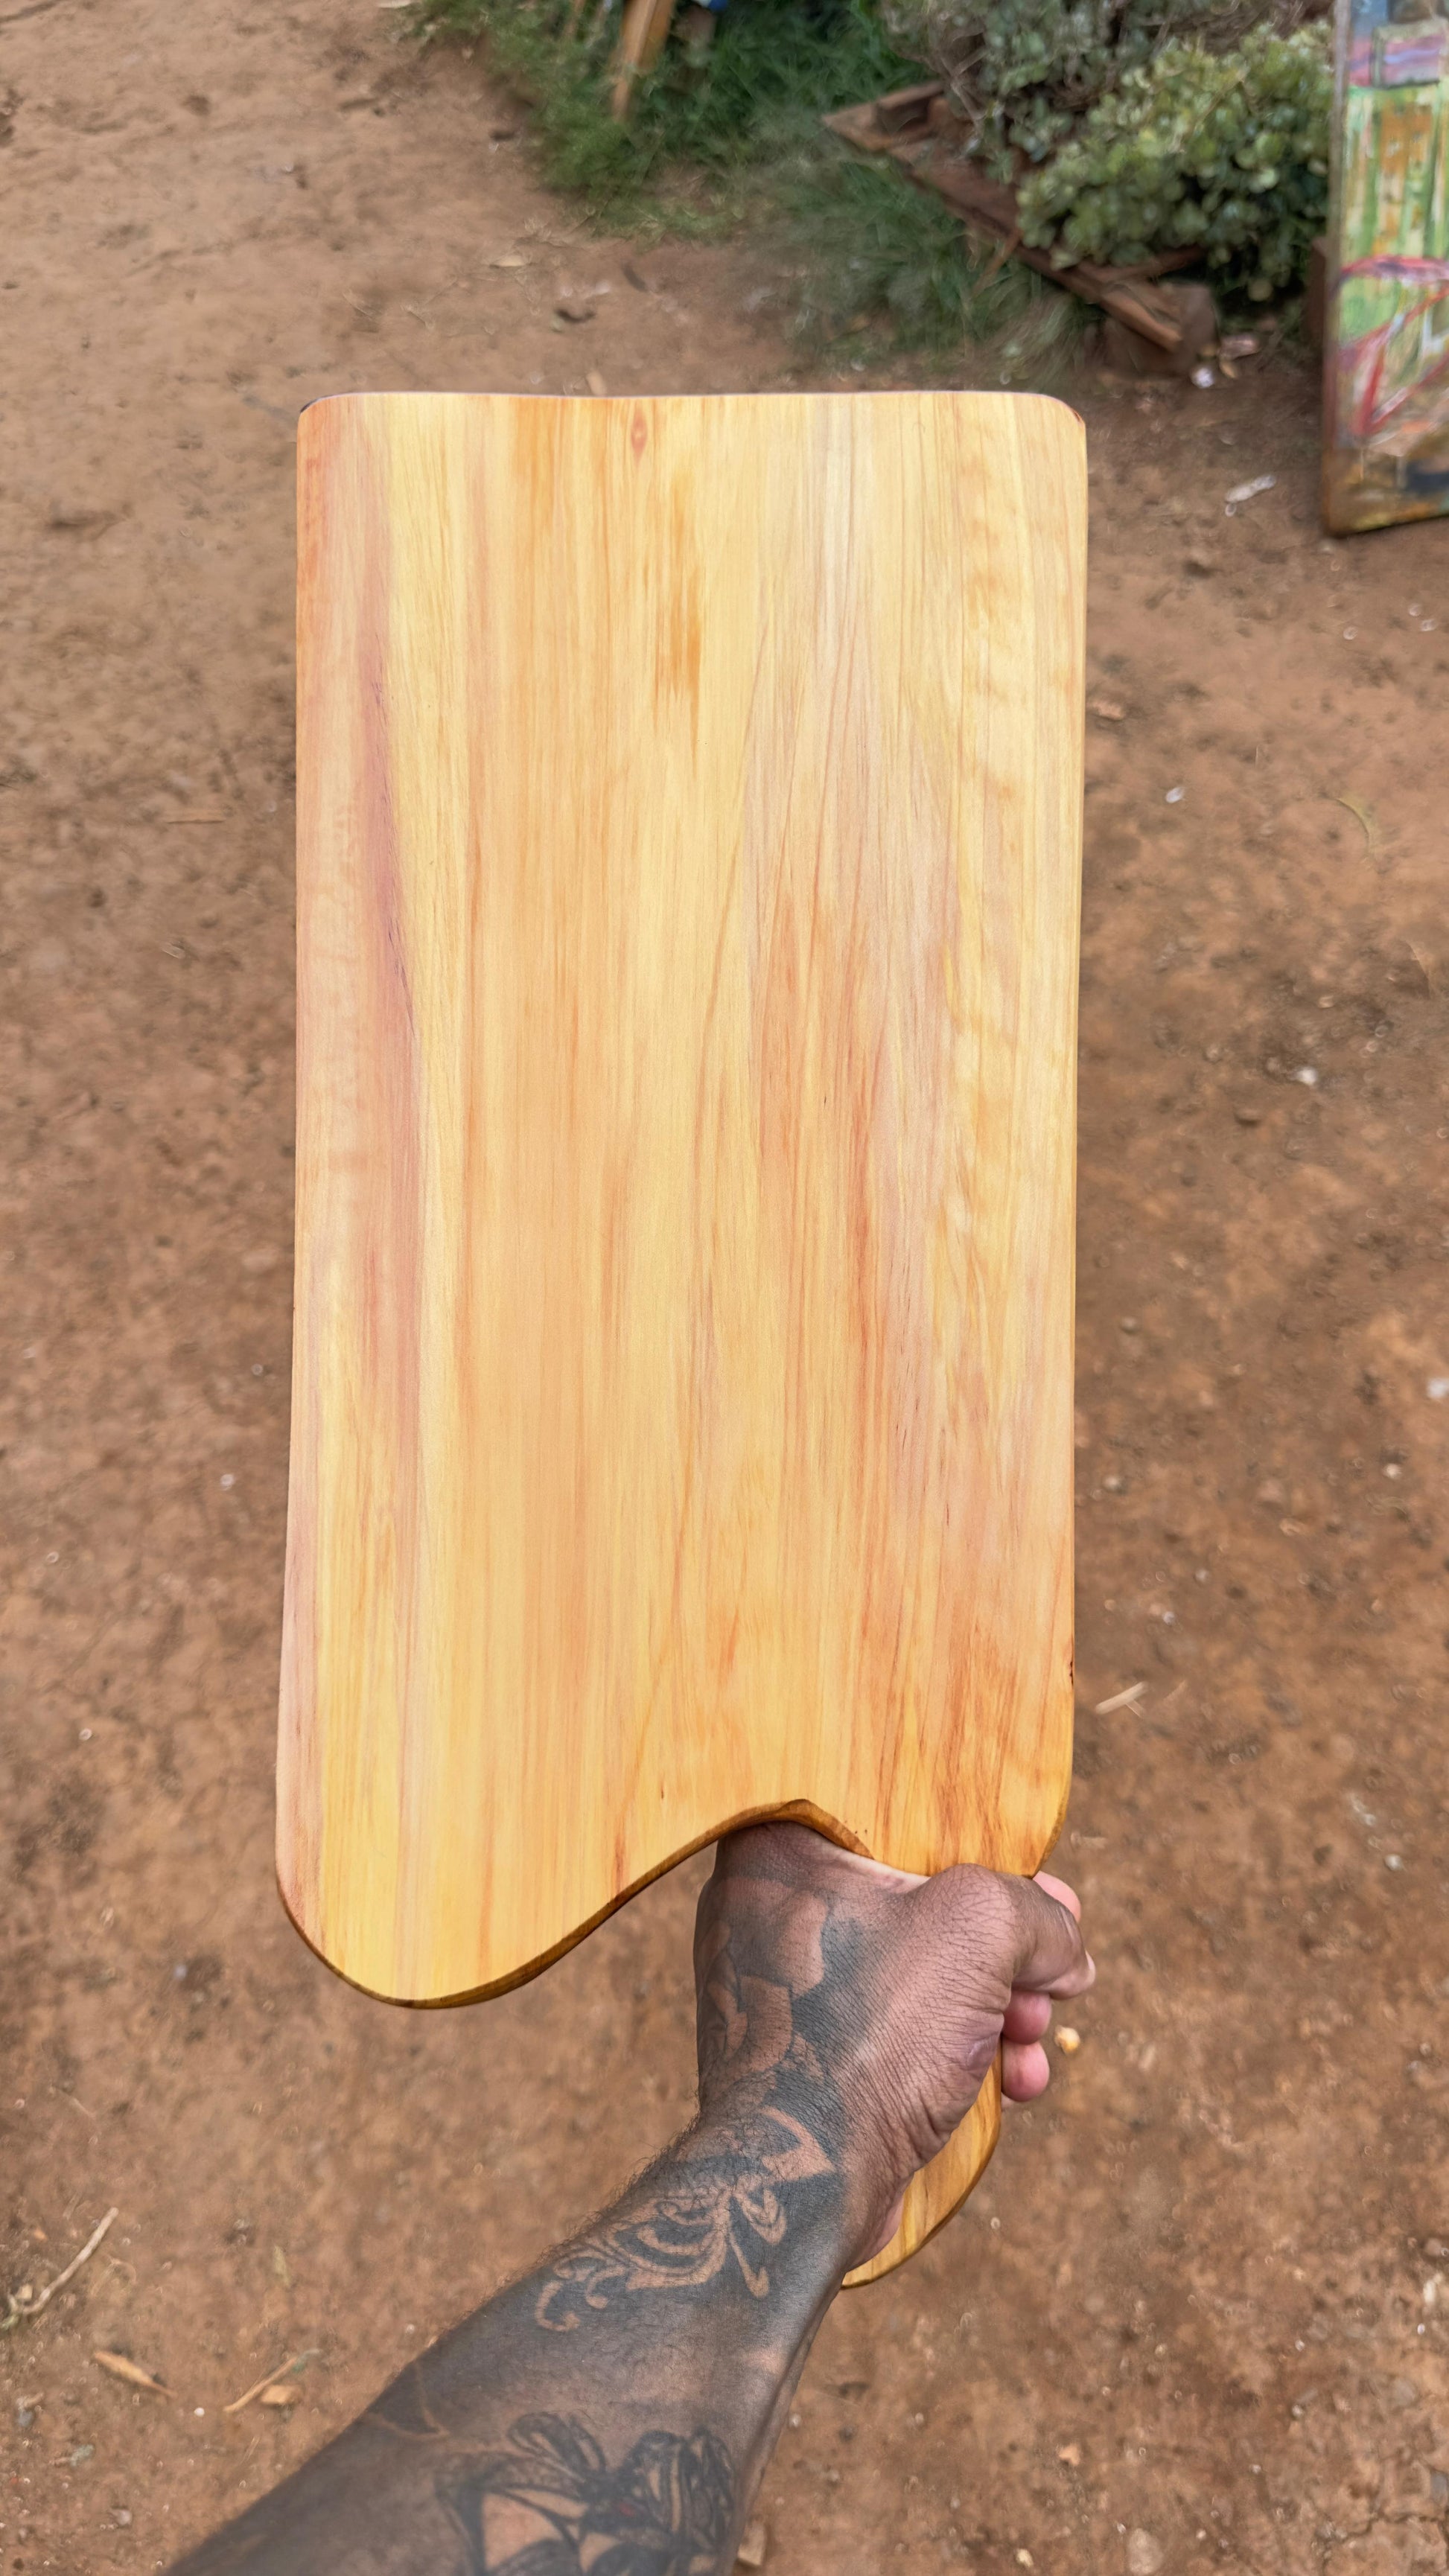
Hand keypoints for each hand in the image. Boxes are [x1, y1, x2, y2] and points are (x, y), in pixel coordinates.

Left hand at [694, 1823, 1093, 2264]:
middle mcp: (771, 1913)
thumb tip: (1069, 1952)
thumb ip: (1036, 1913)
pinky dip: (962, 2052)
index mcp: (782, 1851)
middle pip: (923, 1903)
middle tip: (1054, 1975)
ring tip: (1032, 2042)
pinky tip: (1013, 2084)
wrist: (802, 2179)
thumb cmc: (868, 2034)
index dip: (984, 1850)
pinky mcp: (809, 2057)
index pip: (900, 1820)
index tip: (1042, 1883)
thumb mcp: (977, 1929)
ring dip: (1000, 2010)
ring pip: (922, 1976)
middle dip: (1007, 1951)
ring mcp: (788, 1991)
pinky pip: (900, 2031)